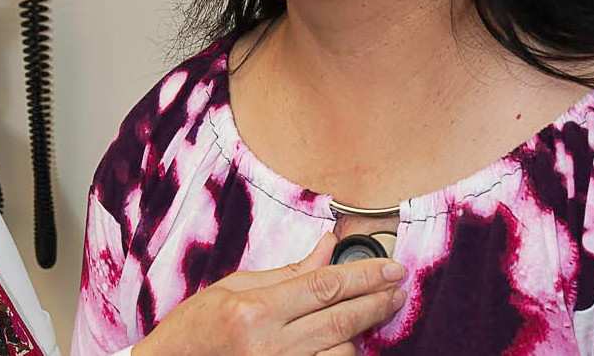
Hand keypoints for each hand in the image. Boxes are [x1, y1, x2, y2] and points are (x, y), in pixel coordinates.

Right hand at [131, 233, 404, 355]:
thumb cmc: (195, 330)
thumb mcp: (233, 289)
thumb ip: (288, 272)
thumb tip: (329, 248)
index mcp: (254, 311)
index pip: (323, 287)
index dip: (363, 276)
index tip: (391, 268)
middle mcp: (269, 345)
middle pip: (339, 320)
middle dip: (376, 301)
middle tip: (399, 288)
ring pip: (340, 352)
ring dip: (360, 333)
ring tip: (372, 315)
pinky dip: (340, 353)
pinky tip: (347, 340)